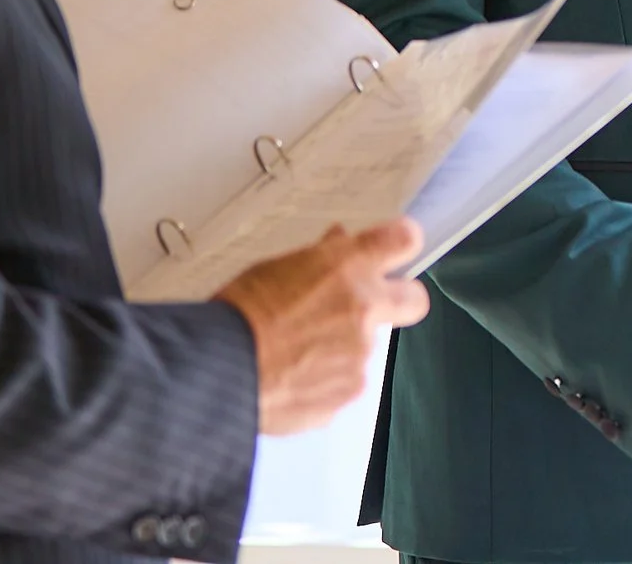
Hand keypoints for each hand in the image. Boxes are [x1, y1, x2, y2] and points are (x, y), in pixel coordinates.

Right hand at [215, 218, 429, 435]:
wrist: (218, 371)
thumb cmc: (237, 315)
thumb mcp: (276, 268)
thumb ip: (320, 259)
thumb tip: (337, 246)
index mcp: (348, 266)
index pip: (403, 240)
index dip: (400, 244)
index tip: (393, 249)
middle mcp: (365, 308)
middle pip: (413, 299)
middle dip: (396, 301)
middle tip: (363, 307)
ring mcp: (361, 354)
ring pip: (368, 346)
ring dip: (343, 346)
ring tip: (294, 352)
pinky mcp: (349, 392)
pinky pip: (346, 381)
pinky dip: (325, 380)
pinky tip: (291, 377)